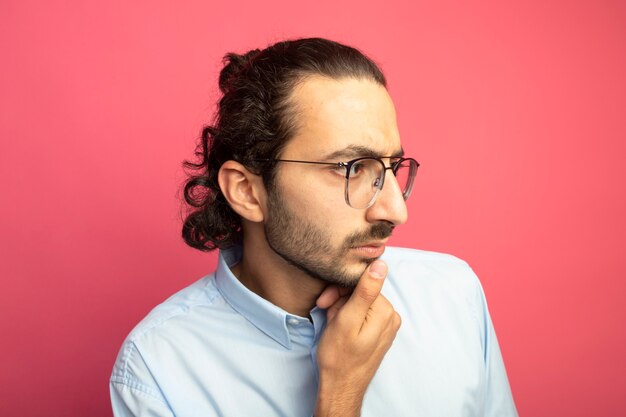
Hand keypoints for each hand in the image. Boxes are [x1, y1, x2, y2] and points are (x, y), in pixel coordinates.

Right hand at [314, 260, 401, 416]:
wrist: (341, 386)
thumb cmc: (339, 356)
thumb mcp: (347, 319)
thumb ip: (366, 291)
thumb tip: (381, 263)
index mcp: (386, 311)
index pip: (362, 283)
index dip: (339, 289)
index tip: (325, 301)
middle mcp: (391, 316)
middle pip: (360, 292)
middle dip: (339, 300)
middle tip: (326, 311)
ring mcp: (386, 325)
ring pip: (358, 303)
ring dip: (341, 309)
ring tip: (332, 323)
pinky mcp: (378, 332)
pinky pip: (361, 314)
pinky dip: (347, 317)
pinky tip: (338, 327)